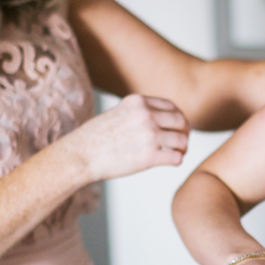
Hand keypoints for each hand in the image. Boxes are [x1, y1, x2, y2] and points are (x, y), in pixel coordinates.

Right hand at [66, 94, 188, 182]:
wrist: (80, 156)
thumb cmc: (94, 138)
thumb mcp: (117, 113)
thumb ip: (137, 113)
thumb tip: (158, 120)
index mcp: (138, 102)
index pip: (172, 107)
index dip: (178, 118)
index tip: (177, 128)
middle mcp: (146, 115)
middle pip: (181, 122)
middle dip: (184, 132)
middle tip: (181, 142)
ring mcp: (149, 135)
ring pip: (182, 140)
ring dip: (182, 148)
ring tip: (177, 153)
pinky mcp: (149, 157)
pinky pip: (176, 157)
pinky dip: (177, 160)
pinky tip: (170, 162)